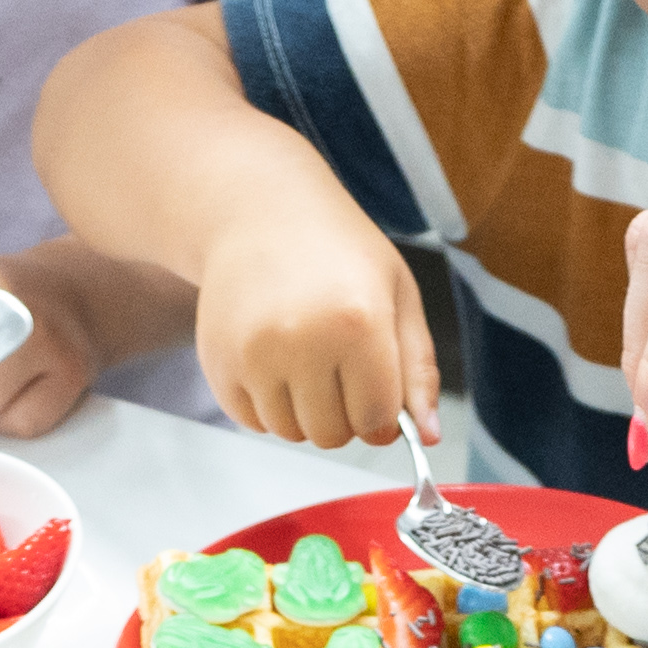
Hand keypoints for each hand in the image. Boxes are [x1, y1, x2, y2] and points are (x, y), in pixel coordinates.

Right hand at [194, 214, 428, 447]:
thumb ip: (417, 369)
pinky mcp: (219, 363)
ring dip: (304, 411)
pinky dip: (268, 405)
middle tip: (338, 367)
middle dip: (343, 414)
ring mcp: (253, 354)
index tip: (376, 392)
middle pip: (332, 435)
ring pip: (291, 433)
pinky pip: (253, 422)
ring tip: (305, 358)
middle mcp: (301, 342)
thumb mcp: (398, 295)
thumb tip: (428, 437)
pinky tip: (274, 359)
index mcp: (358, 323)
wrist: (261, 211)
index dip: (382, 415)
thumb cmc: (338, 250)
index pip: (377, 420)